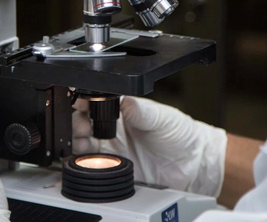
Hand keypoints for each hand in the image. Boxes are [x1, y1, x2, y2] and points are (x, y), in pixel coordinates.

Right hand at [73, 96, 227, 196]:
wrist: (192, 164)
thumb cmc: (180, 135)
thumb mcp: (161, 117)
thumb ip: (140, 110)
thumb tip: (123, 98)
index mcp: (122, 108)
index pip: (94, 101)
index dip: (83, 100)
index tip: (80, 102)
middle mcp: (112, 127)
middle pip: (82, 121)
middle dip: (75, 121)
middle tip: (81, 124)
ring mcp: (111, 148)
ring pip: (81, 142)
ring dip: (75, 139)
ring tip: (82, 139)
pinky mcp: (112, 167)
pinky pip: (89, 164)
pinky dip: (80, 161)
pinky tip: (82, 156)